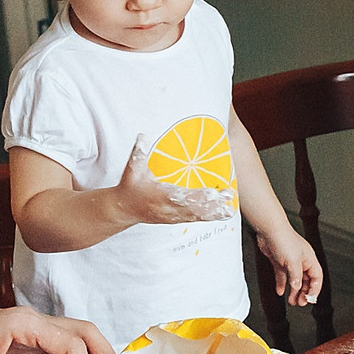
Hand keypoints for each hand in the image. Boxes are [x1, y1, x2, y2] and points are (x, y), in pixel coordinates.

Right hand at [110, 137, 235, 227]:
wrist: (124, 209)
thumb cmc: (130, 187)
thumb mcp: (132, 170)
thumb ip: (138, 153)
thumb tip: (143, 135)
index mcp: (159, 196)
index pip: (182, 197)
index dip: (198, 196)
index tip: (213, 192)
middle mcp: (168, 208)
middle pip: (194, 209)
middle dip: (212, 205)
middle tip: (228, 195)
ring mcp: (172, 216)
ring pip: (196, 216)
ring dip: (214, 213)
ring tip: (230, 207)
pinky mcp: (175, 219)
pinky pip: (194, 219)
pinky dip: (209, 216)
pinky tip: (221, 213)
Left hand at [257, 227, 324, 305]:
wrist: (269, 230)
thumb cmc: (284, 240)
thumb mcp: (292, 262)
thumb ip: (296, 277)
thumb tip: (298, 287)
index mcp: (309, 259)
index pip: (317, 277)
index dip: (315, 288)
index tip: (311, 299)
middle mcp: (301, 261)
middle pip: (306, 280)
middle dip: (304, 292)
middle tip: (301, 303)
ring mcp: (290, 261)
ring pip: (295, 280)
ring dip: (294, 291)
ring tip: (292, 301)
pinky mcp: (279, 261)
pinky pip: (282, 276)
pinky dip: (282, 284)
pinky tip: (280, 291)